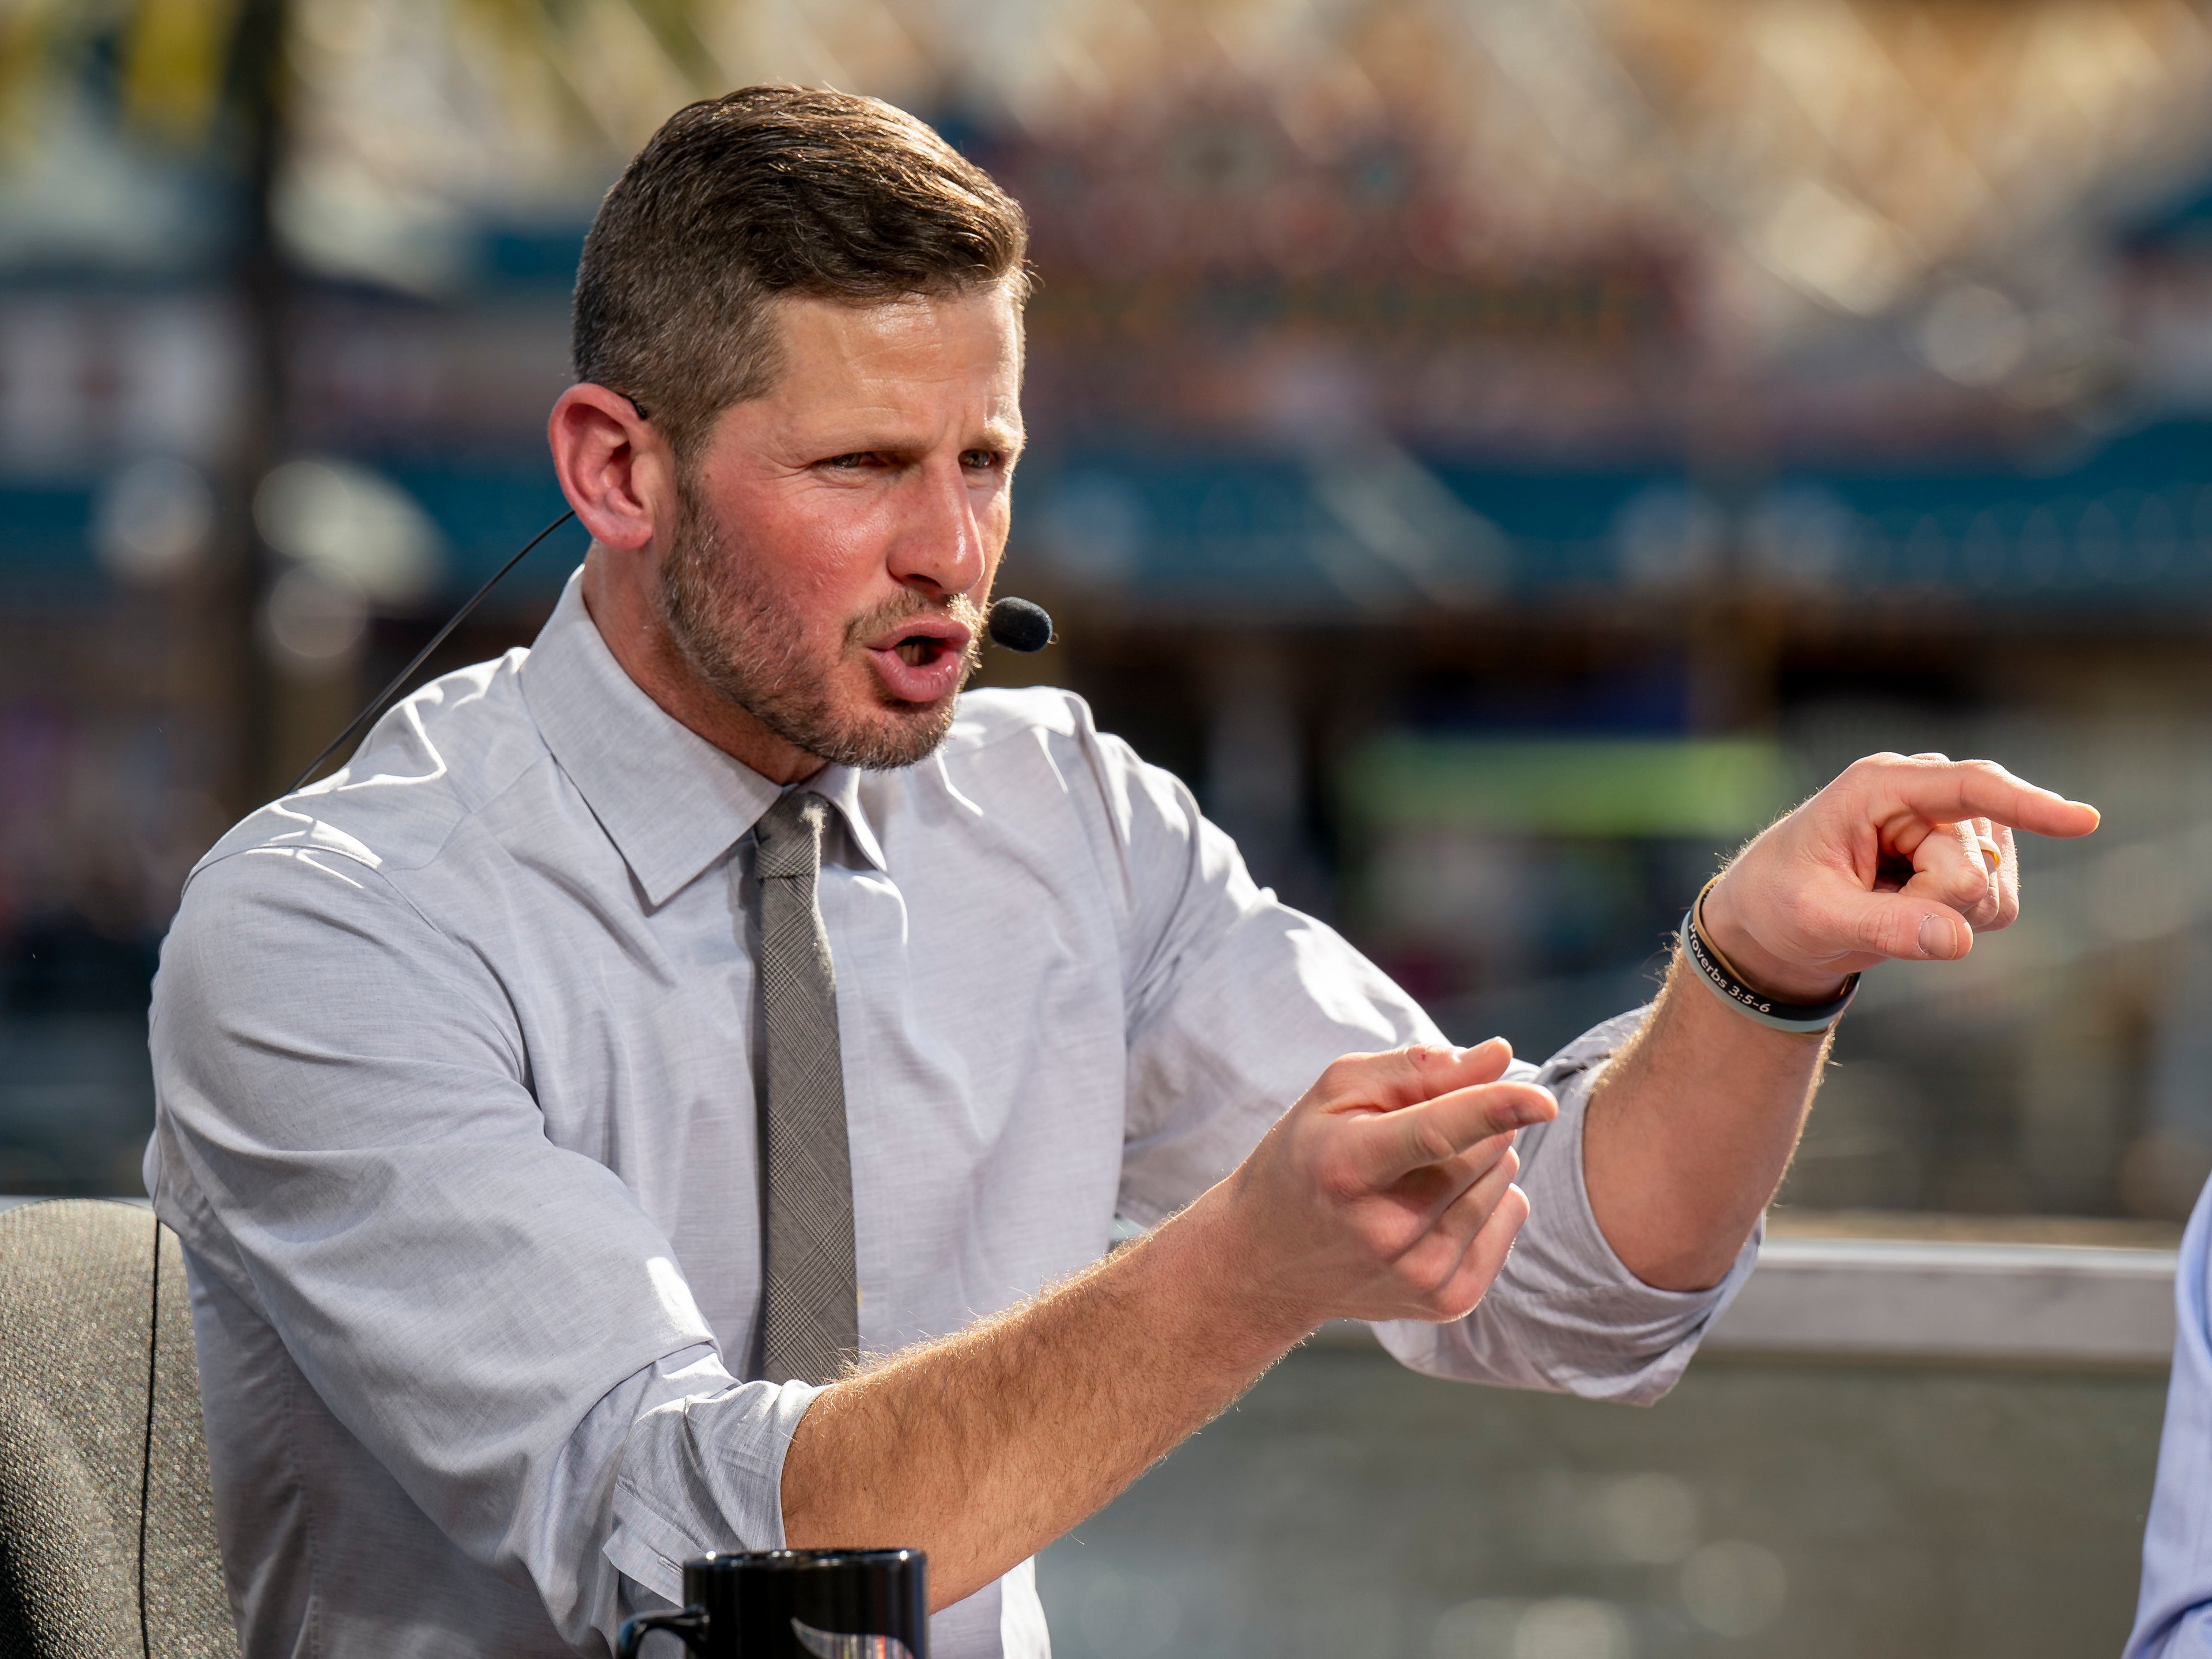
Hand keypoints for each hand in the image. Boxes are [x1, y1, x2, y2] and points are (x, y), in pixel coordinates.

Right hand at [1204, 1039, 1557, 1332]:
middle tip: (1413, 1133)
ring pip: (1506, 1180)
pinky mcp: (1447, 1301)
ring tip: (1417, 1174)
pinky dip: (1488, 1201)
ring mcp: (1419, 1275)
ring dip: (1479, 1162)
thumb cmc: (1307, 1156)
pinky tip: (1435, 1208)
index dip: (1493, 1110)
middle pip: (1486, 1148)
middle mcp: (1386, 1231)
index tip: (1545, 1101)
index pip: (1436, 1135)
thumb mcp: (1338, 1092)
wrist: (1266, 1262)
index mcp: (1348, 1167)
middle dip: (1473, 1120)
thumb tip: (1499, 1056)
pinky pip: (1512, 1217)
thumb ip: (1419, 1068)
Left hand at [1703, 752, 2100, 1003]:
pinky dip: (1960, 923)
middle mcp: (1924, 794)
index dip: (2029, 804)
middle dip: (1930, 904)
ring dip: (1945, 915)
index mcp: (1878, 785)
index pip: (1970, 787)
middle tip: (1869, 908)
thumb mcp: (1814, 917)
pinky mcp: (1970, 857)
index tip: (2084, 821)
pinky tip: (1913, 911)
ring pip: (1991, 889)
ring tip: (1885, 905)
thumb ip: (1883, 926)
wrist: (1774, 918)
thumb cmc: (1780, 902)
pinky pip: (1998, 905)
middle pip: (1974, 864)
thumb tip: (1958, 939)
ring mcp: (1953, 824)